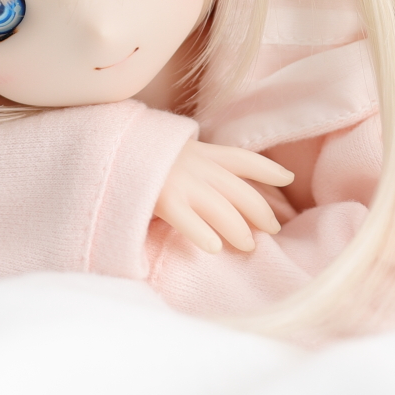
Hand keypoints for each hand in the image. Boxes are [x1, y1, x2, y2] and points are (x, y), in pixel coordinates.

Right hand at [153, 141, 293, 253]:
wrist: (106, 146)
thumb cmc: (141, 156)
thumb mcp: (174, 152)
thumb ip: (196, 163)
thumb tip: (220, 184)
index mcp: (199, 152)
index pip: (242, 158)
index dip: (267, 169)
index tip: (288, 179)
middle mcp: (196, 165)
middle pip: (239, 190)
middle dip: (260, 211)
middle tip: (273, 230)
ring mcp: (180, 181)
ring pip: (221, 208)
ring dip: (239, 229)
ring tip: (249, 246)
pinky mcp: (161, 198)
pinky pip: (188, 220)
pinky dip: (204, 234)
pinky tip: (213, 248)